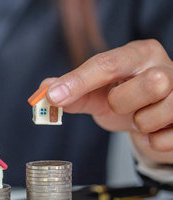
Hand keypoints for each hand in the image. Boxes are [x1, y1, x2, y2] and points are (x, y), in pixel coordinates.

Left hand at [43, 39, 172, 163]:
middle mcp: (166, 67)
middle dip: (124, 102)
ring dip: (140, 123)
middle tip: (119, 104)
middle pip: (150, 83)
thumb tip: (45, 89)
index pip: (108, 63)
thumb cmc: (128, 99)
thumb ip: (73, 92)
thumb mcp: (98, 94)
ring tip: (139, 117)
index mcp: (139, 54)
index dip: (79, 81)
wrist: (158, 118)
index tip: (54, 96)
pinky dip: (152, 140)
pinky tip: (153, 130)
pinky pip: (165, 139)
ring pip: (159, 112)